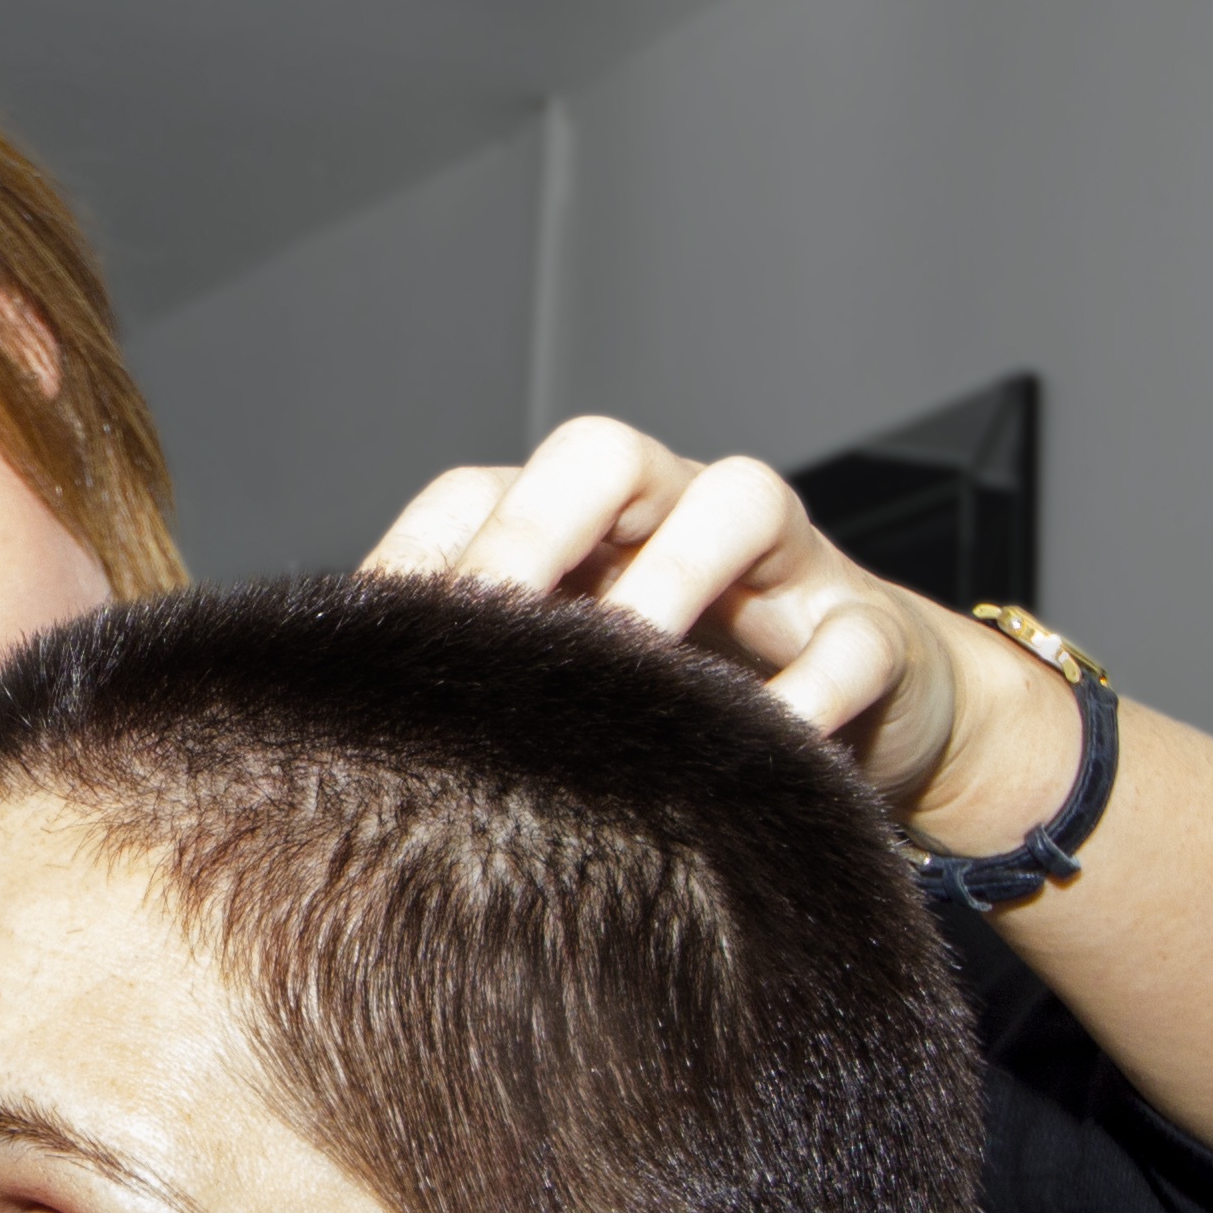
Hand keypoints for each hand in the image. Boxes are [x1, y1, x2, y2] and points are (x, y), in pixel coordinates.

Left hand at [362, 417, 1082, 856]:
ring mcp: (780, 564)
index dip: (422, 556)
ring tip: (634, 666)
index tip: (372, 648)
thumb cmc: (677, 709)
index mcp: (576, 528)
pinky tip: (768, 749)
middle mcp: (670, 514)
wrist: (863, 719)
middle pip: (601, 456)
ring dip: (677, 574)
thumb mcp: (572, 696)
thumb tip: (340, 755)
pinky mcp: (872, 631)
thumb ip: (482, 699)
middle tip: (495, 623)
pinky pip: (853, 639)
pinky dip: (814, 691)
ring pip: (737, 503)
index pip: (478, 497)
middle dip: (538, 529)